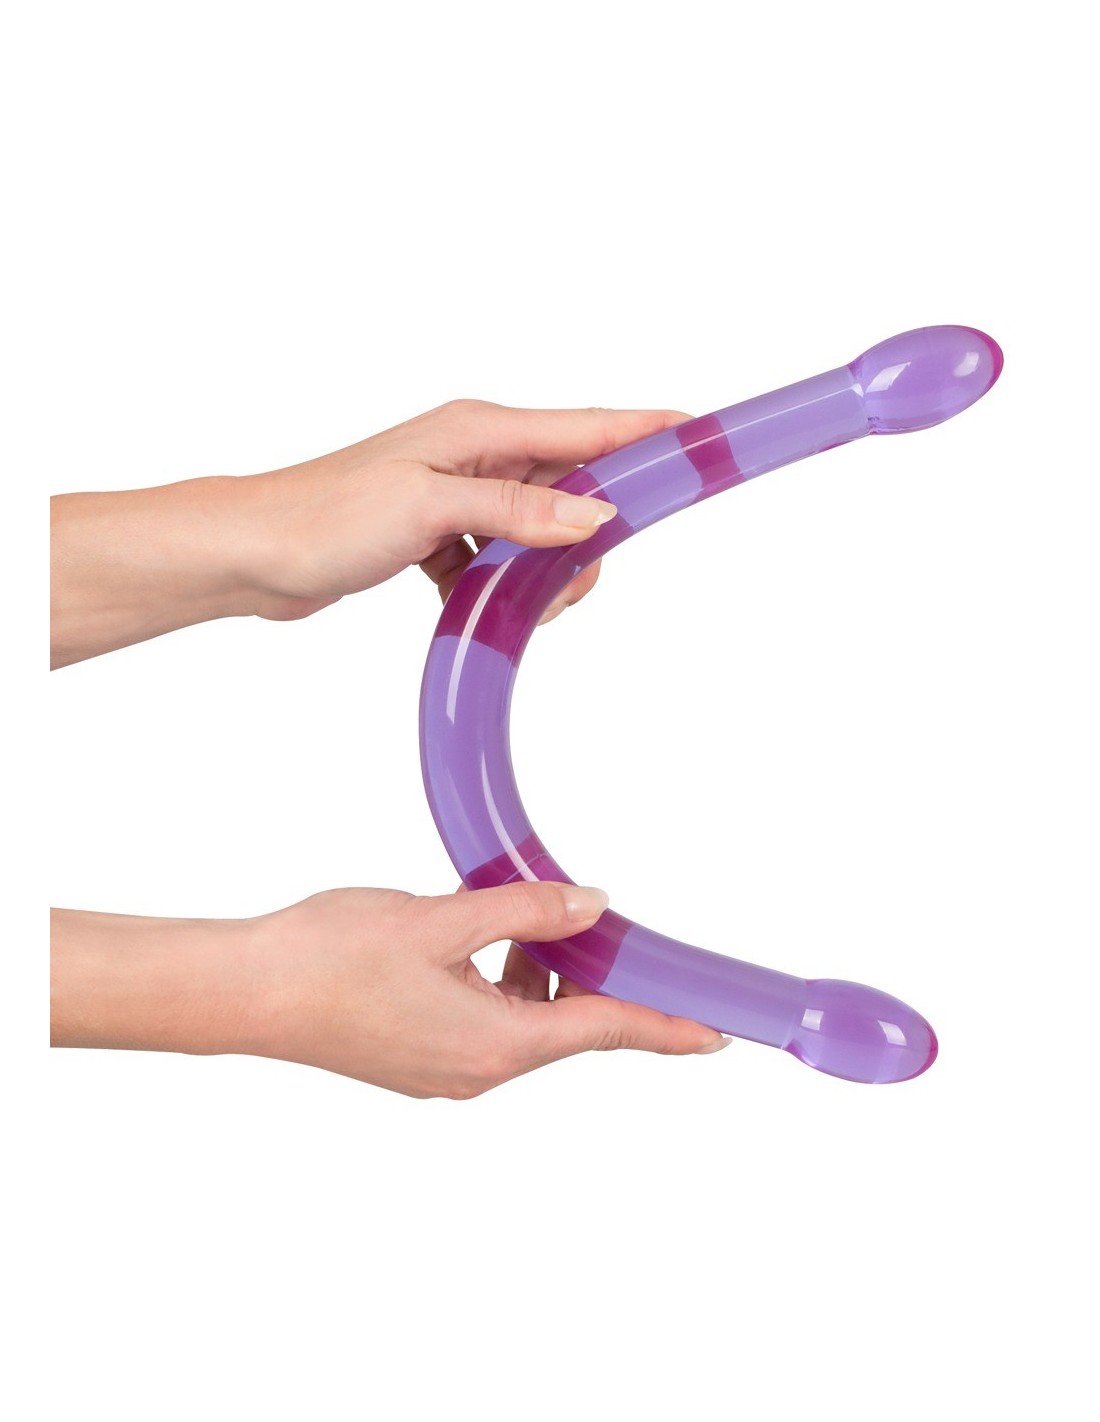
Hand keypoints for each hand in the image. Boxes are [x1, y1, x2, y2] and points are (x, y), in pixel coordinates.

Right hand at [51, 884, 729, 1096]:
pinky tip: (475, 935)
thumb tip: (591, 904)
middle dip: (589, 975)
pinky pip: (483, 1021)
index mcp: (493, 1044)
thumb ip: (526, 909)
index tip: (715, 1034)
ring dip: (536, 972)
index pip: (605, 1032)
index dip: (665, 1028)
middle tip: (603, 926)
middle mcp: (475, 1070)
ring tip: (517, 913)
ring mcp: (442, 1070)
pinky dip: (497, 980)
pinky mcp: (415, 1057)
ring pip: (522, 1021)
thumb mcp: (442, 917)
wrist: (243, 991)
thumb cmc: (330, 958)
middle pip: (565, 1025)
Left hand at [244, 400, 689, 620]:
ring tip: (511, 602)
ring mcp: (459, 494)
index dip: (652, 431)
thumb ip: (516, 512)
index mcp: (481, 429)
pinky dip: (503, 586)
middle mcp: (477, 453)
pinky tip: (473, 601)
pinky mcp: (440, 533)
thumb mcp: (428, 508)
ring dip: (543, 573)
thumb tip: (595, 518)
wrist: (251, 554)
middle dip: (590, 538)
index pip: (590, 427)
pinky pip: (502, 560)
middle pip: (575, 487)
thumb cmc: (323, 516)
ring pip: (542, 531)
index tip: (707, 434)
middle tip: (565, 586)